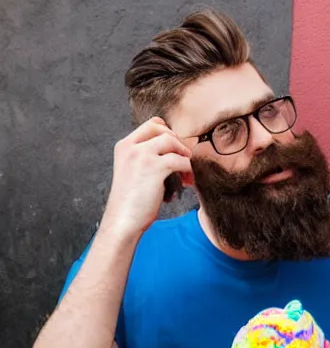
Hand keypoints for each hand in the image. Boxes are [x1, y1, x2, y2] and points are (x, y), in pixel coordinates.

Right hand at [102, 117, 191, 237]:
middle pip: (164, 131)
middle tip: (185, 162)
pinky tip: (187, 182)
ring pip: (173, 143)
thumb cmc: (132, 202)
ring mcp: (142, 156)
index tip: (175, 151)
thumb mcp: (134, 172)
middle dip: (178, 145)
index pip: (152, 125)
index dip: (168, 134)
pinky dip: (188, 170)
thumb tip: (176, 149)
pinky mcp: (154, 168)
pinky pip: (181, 160)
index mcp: (124, 146)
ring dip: (185, 157)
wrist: (123, 222)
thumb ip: (147, 157)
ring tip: (186, 175)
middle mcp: (131, 147)